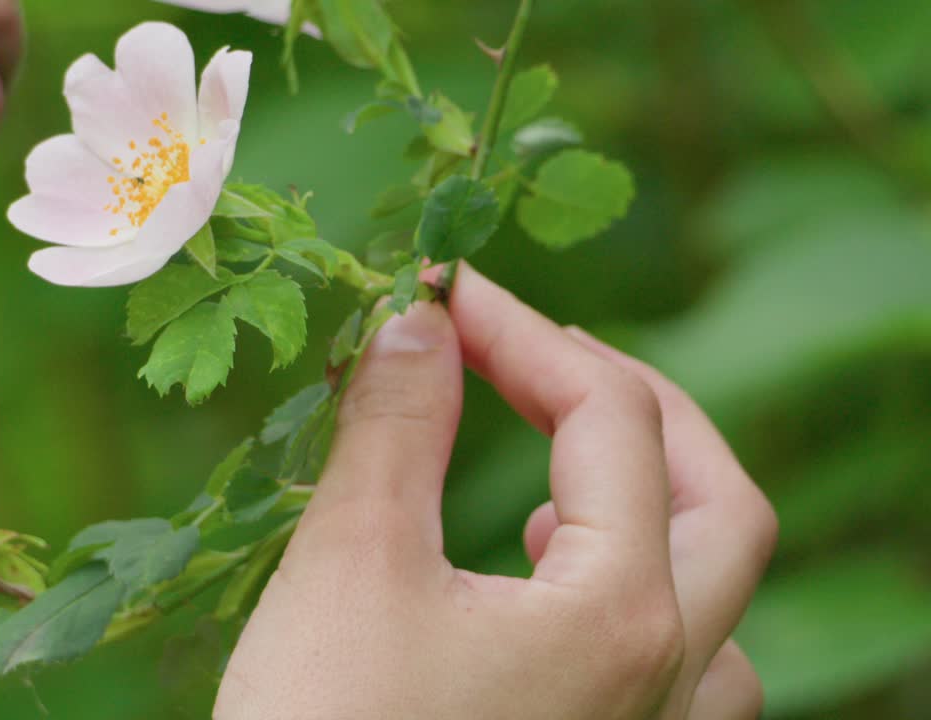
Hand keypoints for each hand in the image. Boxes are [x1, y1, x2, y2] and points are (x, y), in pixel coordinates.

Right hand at [213, 264, 776, 718]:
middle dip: (637, 406)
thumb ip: (396, 424)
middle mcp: (664, 680)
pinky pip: (679, 669)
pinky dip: (634, 596)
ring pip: (715, 600)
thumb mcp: (350, 562)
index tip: (442, 295)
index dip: (524, 333)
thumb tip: (419, 316)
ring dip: (654, 508)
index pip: (609, 417)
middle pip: (721, 504)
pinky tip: (548, 584)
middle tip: (541, 359)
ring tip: (559, 478)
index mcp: (617, 615)